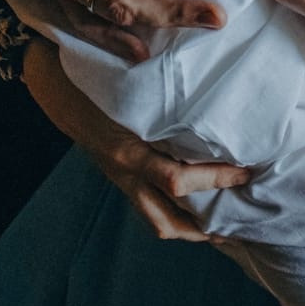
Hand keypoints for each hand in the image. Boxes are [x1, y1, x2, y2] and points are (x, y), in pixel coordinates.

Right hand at [21, 34, 249, 240]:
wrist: (58, 83)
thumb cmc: (101, 74)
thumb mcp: (131, 81)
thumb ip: (165, 94)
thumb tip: (214, 92)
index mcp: (127, 149)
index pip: (176, 179)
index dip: (214, 179)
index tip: (246, 170)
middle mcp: (124, 171)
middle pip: (166, 218)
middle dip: (205, 223)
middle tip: (242, 213)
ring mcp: (120, 179)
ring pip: (156, 222)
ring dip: (190, 231)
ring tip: (222, 229)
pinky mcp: (120, 179)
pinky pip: (148, 209)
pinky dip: (174, 215)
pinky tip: (197, 210)